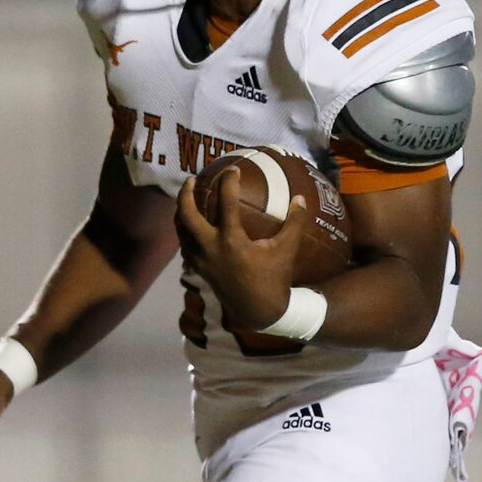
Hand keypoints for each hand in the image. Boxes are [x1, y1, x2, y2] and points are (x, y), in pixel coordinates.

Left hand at [174, 174, 307, 333]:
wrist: (259, 312)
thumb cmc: (274, 279)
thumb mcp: (287, 250)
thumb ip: (295, 222)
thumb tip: (301, 197)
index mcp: (232, 241)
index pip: (226, 203)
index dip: (228, 182)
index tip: (232, 169)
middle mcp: (211, 249)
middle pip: (187, 215)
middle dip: (185, 194)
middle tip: (193, 179)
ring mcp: (202, 260)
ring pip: (181, 231)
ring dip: (181, 212)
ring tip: (187, 198)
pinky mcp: (199, 269)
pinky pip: (185, 245)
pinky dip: (185, 232)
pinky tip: (191, 225)